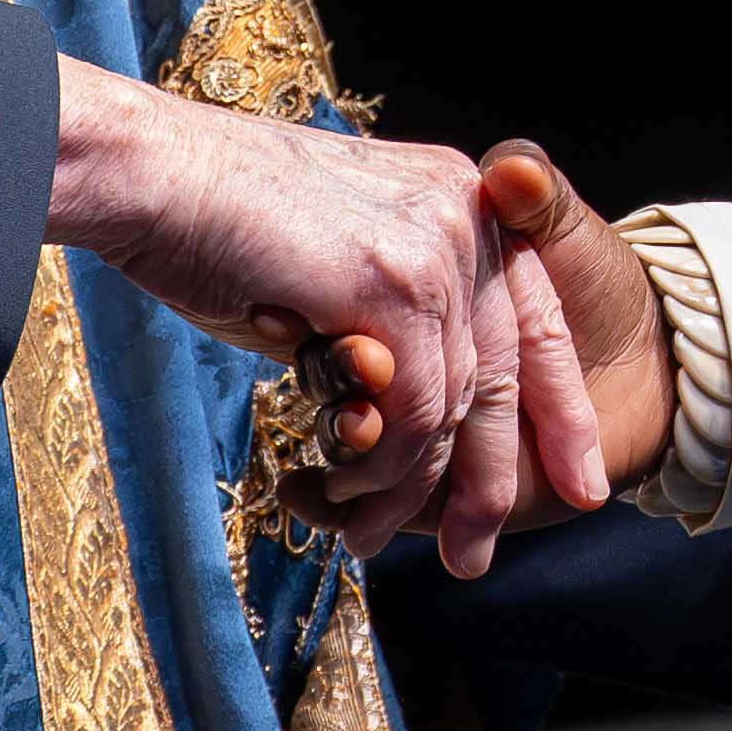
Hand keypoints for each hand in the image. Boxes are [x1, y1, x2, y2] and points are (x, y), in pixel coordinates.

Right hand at [50, 64, 577, 572]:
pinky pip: (409, 414)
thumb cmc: (215, 220)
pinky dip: (376, 471)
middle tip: (471, 556)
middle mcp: (463, 218)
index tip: (579, 485)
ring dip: (405, 490)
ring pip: (449, 407)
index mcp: (457, 199)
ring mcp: (432, 251)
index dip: (560, 408)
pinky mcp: (391, 287)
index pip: (533, 320)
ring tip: (364, 536)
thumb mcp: (330, 262)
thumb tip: (392, 406)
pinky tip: (338, 494)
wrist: (152, 174)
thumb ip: (383, 318)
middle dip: (492, 479)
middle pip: (504, 374)